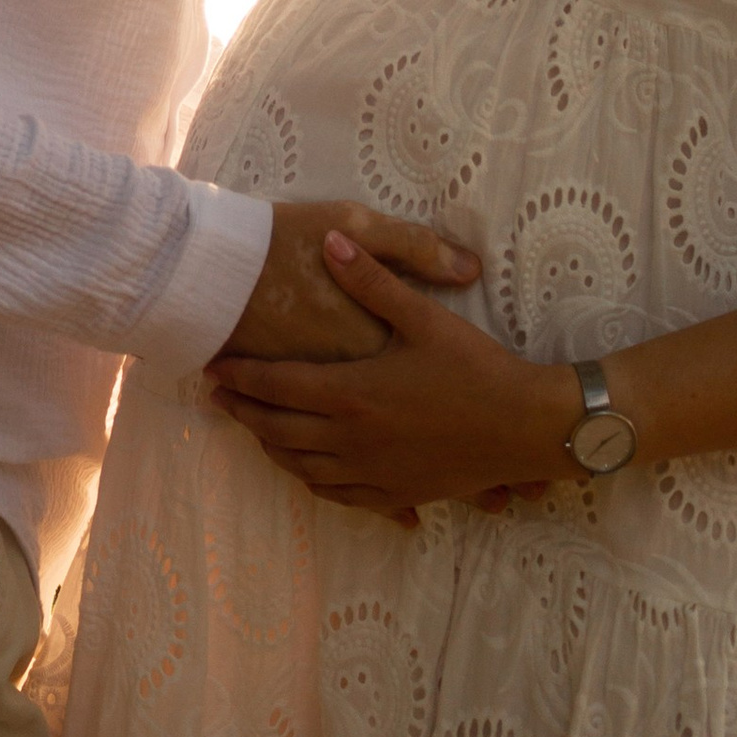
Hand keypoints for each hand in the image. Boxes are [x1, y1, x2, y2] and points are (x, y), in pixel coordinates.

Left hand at [209, 227, 575, 518]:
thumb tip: (329, 241)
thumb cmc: (475, 368)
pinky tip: (309, 472)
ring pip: (304, 469)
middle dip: (244, 414)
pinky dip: (312, 482)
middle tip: (217, 401)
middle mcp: (352, 440)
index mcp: (353, 393)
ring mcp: (373, 473)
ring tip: (254, 431)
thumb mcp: (423, 317)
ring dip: (272, 449)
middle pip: (280, 431)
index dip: (242, 378)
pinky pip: (339, 495)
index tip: (213, 368)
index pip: (278, 387)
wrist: (523, 428)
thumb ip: (372, 281)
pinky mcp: (396, 494)